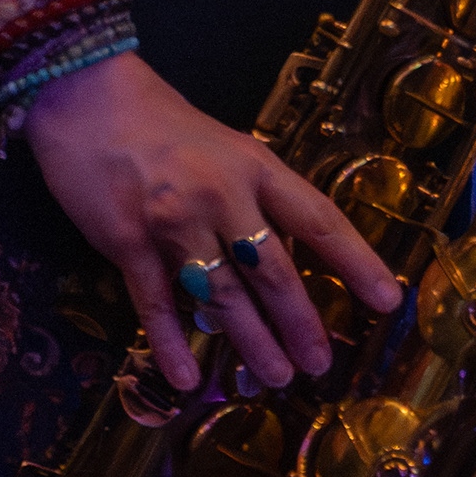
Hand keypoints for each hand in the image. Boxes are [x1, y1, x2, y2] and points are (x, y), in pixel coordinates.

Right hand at [18, 53, 402, 393]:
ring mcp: (174, 220)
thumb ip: (256, 198)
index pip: (319, 220)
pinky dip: (171, 344)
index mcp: (256, 167)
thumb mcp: (228, 149)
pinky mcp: (127, 241)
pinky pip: (155, 303)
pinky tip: (188, 378)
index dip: (357, 262)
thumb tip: (287, 258)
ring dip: (252, 341)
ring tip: (276, 377)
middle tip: (320, 364)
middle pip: (273, 269)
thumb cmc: (164, 124)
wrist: (88, 98)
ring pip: (223, 295)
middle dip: (301, 321)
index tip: (387, 299)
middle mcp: (222, 194)